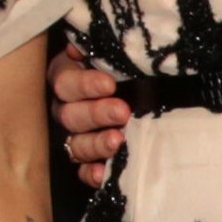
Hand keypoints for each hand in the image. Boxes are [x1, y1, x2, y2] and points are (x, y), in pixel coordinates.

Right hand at [49, 40, 130, 187]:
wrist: (156, 88)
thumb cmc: (133, 64)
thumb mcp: (119, 52)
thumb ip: (102, 49)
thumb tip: (78, 47)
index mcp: (68, 76)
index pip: (66, 81)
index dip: (85, 84)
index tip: (109, 85)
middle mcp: (66, 107)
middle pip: (69, 115)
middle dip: (96, 114)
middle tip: (122, 112)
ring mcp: (74, 135)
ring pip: (74, 144)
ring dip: (95, 144)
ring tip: (117, 141)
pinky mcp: (87, 159)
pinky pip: (81, 170)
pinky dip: (91, 173)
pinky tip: (102, 173)